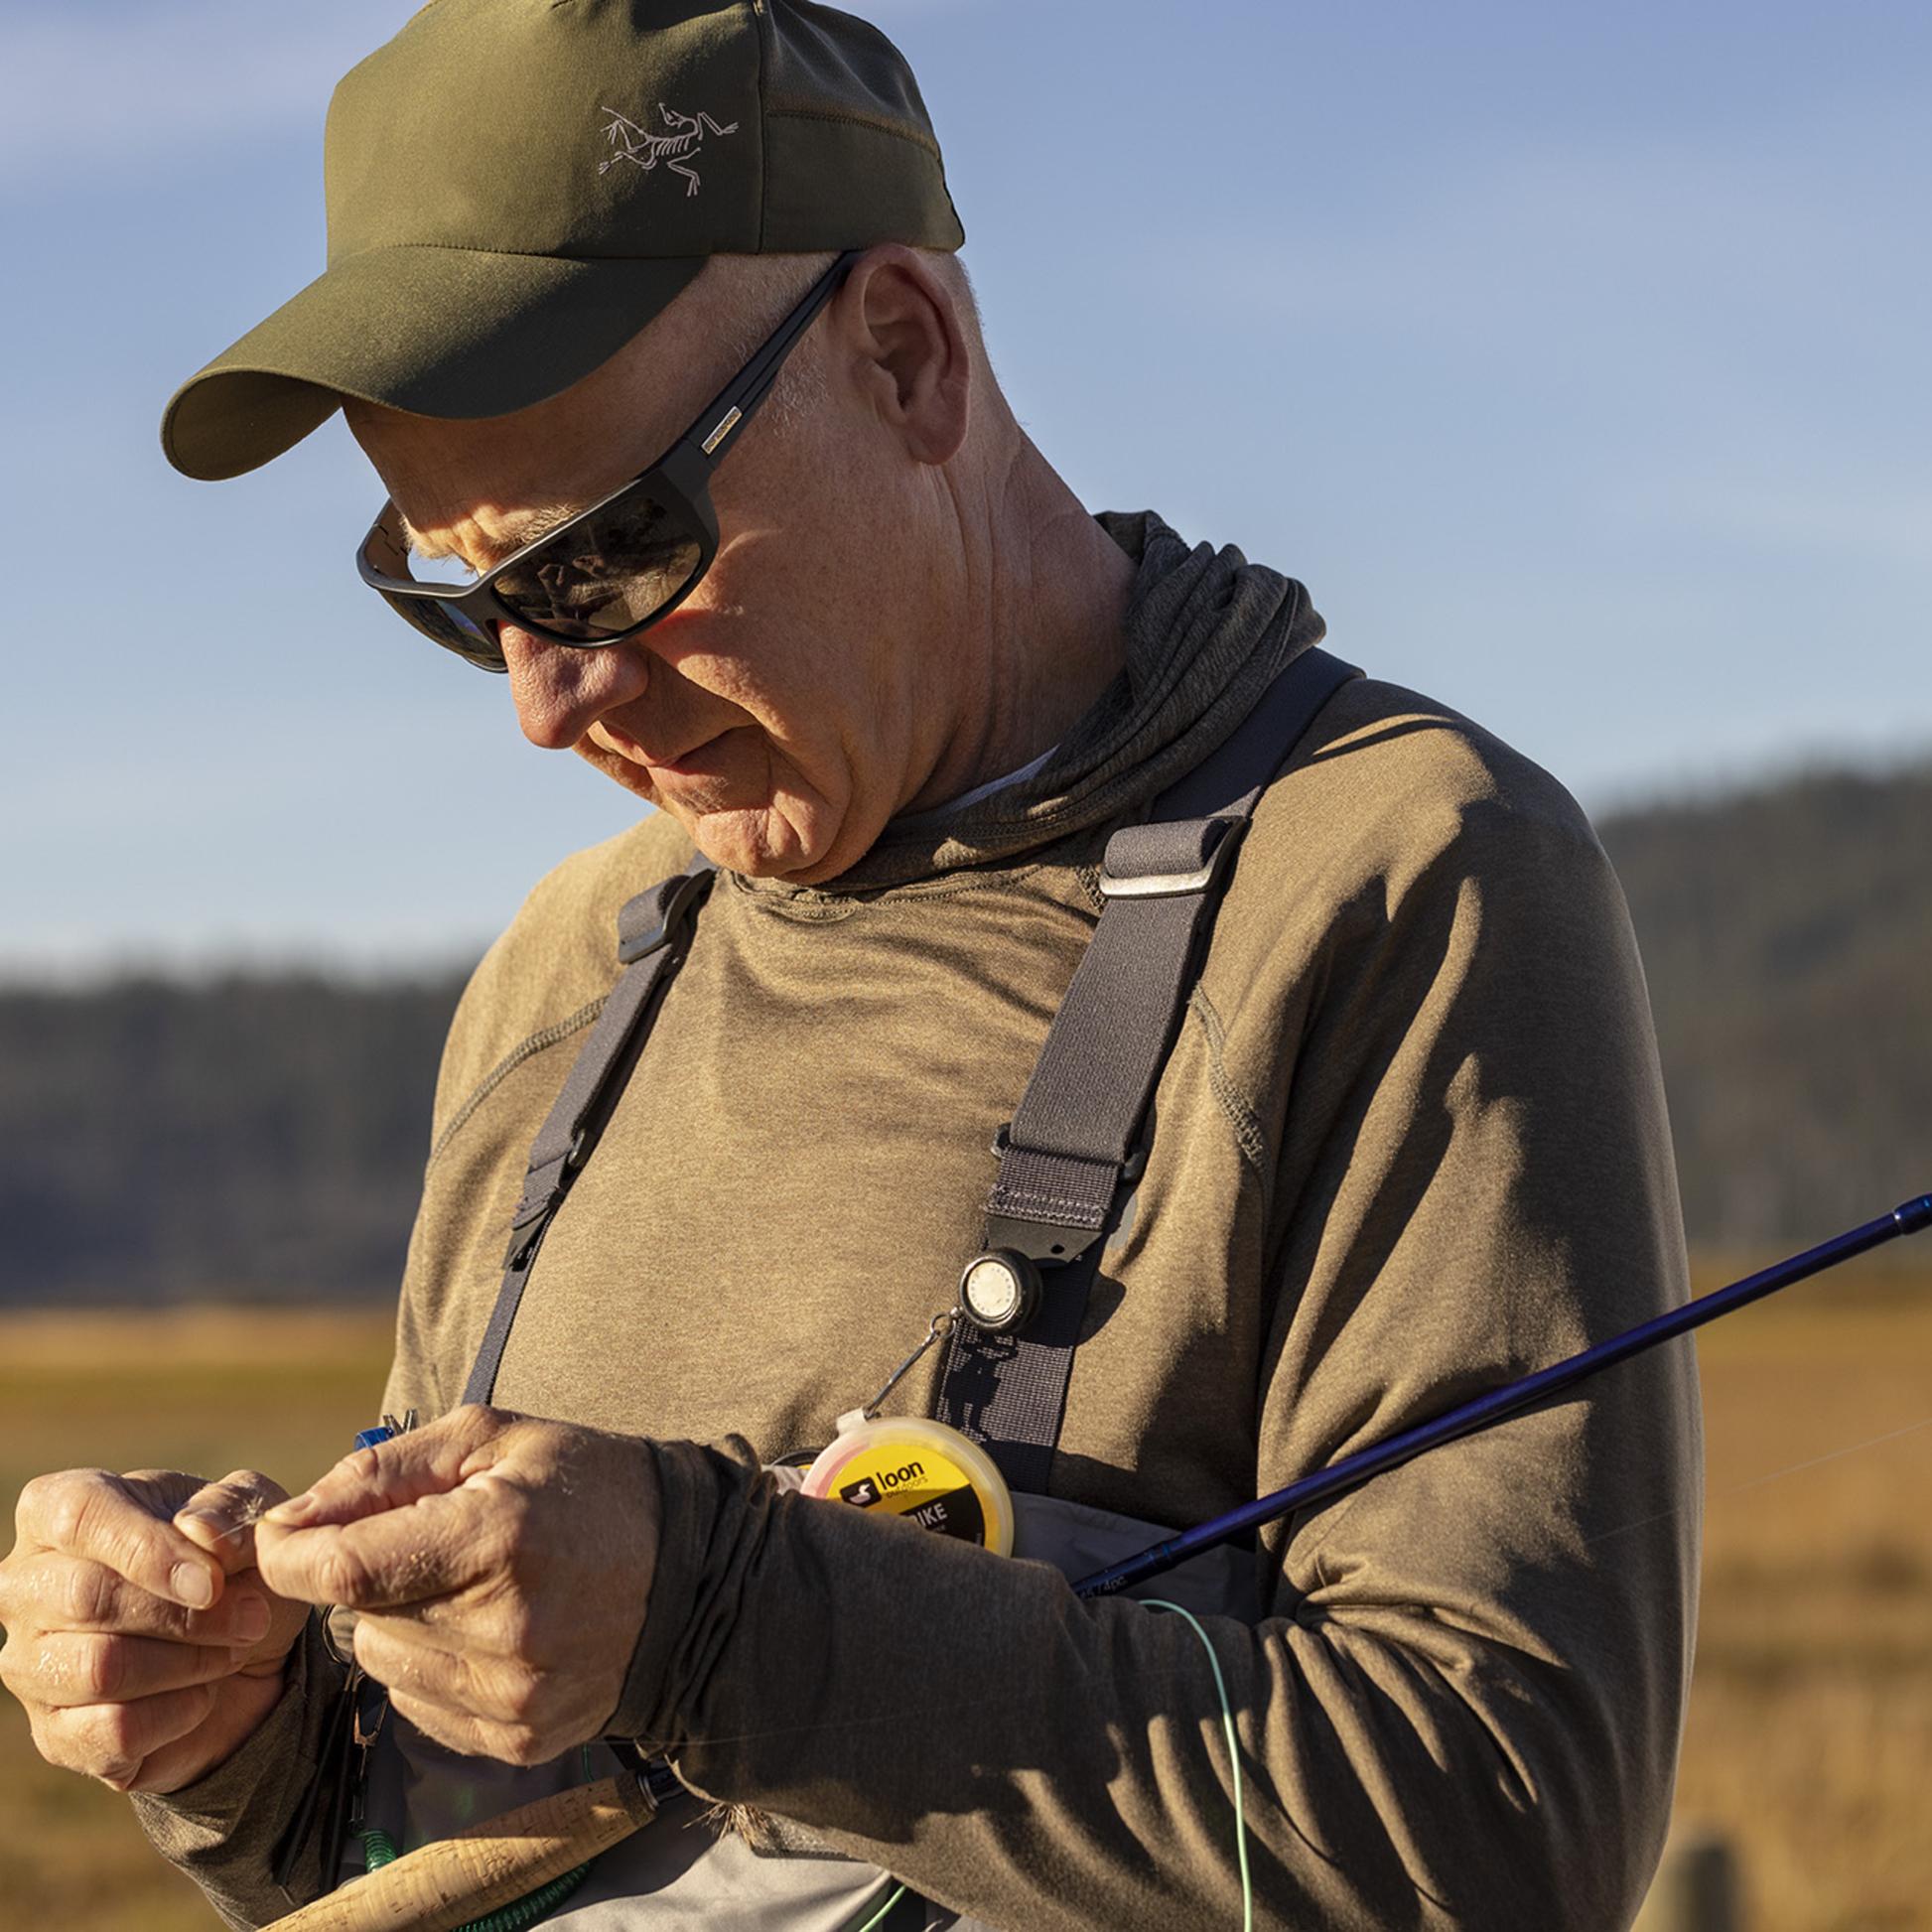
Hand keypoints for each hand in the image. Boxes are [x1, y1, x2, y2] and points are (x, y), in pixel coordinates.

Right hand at [0, 1467, 308, 1792]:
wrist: (249, 1650)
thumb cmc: (235, 1563)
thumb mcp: (251, 1516)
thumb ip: (231, 1509)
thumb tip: (201, 1532)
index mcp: (61, 1508)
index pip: (79, 1515)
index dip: (148, 1549)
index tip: (213, 1580)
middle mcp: (27, 1584)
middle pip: (85, 1597)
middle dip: (185, 1613)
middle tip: (250, 1617)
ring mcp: (30, 1663)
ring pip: (99, 1668)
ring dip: (190, 1661)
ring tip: (235, 1647)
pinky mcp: (55, 1733)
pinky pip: (112, 1730)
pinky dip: (180, 1711)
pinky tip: (204, 1693)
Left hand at [254, 1406, 660, 1765]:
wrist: (689, 1571)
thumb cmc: (582, 1486)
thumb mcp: (489, 1440)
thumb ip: (378, 1473)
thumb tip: (286, 1523)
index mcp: (498, 1537)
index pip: (344, 1571)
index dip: (292, 1554)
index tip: (285, 1535)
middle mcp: (505, 1628)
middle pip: (361, 1616)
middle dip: (369, 1573)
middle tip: (430, 1540)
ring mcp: (515, 1695)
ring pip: (384, 1664)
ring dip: (403, 1622)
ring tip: (469, 1584)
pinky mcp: (519, 1739)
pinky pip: (419, 1705)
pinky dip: (434, 1664)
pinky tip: (489, 1628)